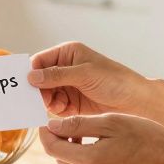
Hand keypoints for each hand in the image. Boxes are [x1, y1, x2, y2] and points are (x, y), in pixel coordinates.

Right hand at [28, 42, 152, 117]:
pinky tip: (63, 111)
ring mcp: (68, 86)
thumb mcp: (84, 74)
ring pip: (45, 94)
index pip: (40, 60)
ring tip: (57, 105)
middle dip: (38, 89)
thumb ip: (57, 75)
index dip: (32, 72)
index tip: (27, 85)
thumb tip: (31, 76)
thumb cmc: (115, 80)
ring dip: (47, 101)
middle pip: (39, 79)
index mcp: (68, 53)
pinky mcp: (71, 103)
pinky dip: (55, 109)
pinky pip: (54, 106)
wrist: (135, 101)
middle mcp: (65, 68)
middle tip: (41, 100)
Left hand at [39, 114, 163, 163]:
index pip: (52, 148)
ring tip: (92, 135)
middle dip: (62, 142)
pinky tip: (105, 151)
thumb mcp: (112, 122)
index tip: (47, 121)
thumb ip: (79, 124)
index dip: (46, 133)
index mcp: (90, 161)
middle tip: (73, 125)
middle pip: (62, 159)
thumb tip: (52, 126)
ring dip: (76, 152)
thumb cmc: (147, 138)